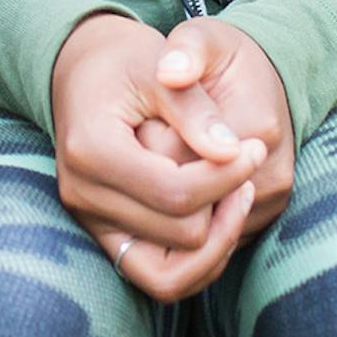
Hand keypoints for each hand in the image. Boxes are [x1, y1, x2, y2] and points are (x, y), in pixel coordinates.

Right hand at [49, 13, 262, 301]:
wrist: (83, 69)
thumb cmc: (124, 60)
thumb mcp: (157, 65)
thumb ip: (195, 110)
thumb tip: (234, 152)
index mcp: (91, 151)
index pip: (176, 193)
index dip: (226, 177)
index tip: (255, 148)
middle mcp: (82, 195)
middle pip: (179, 234)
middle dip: (225, 205)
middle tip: (250, 163)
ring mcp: (89, 220)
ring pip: (169, 275)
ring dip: (215, 244)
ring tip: (239, 194)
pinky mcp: (104, 233)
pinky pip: (158, 276)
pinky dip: (196, 258)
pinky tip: (219, 213)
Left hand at [154, 19, 295, 238]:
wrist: (262, 80)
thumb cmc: (223, 57)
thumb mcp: (203, 37)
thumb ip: (186, 50)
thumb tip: (170, 71)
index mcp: (257, 127)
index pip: (182, 163)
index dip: (149, 145)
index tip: (138, 120)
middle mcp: (270, 178)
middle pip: (189, 205)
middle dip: (156, 177)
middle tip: (142, 139)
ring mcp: (268, 206)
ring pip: (197, 228)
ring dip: (168, 202)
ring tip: (156, 156)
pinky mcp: (260, 221)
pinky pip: (209, 235)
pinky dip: (182, 215)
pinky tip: (168, 177)